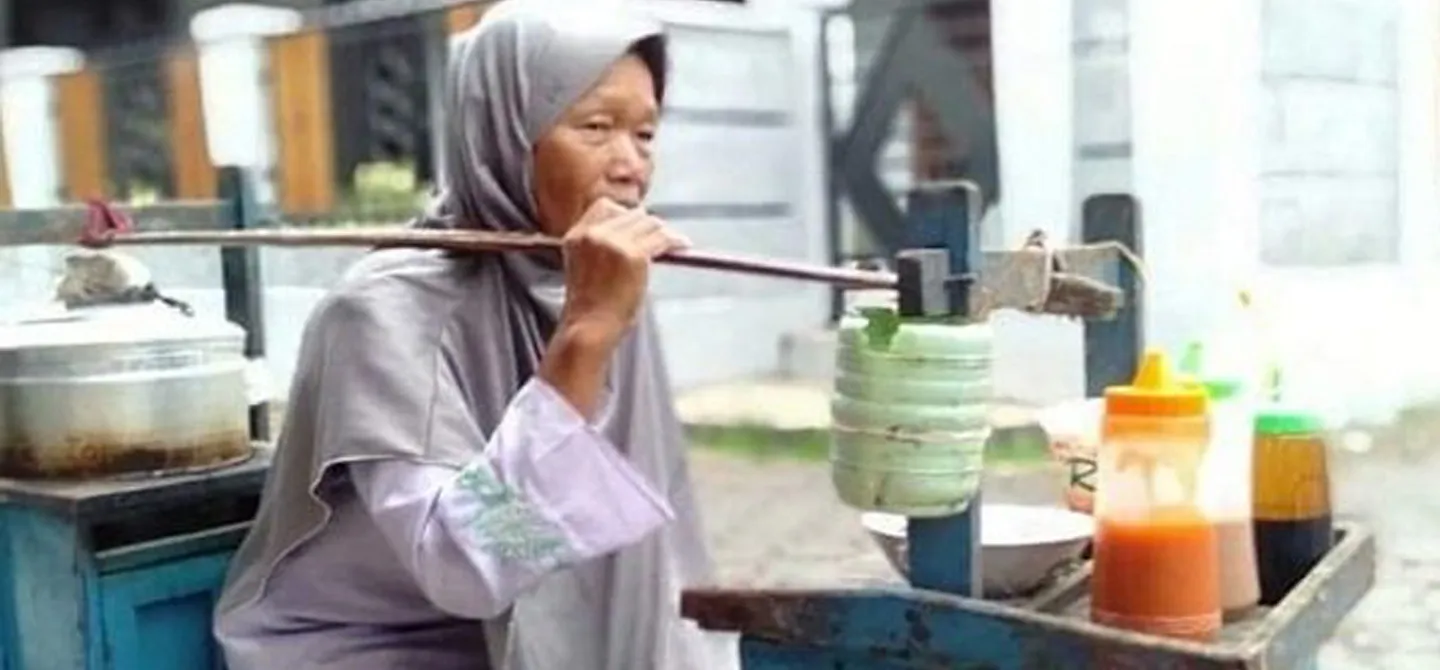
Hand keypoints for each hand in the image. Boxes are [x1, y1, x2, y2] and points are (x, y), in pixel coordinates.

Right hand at [538, 198, 687, 418]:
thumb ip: (603, 246)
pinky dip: (676, 240)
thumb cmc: (591, 307)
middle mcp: (594, 233)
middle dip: (648, 225)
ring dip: (663, 232)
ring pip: (650, 222)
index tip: (639, 227)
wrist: (589, 329)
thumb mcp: (586, 267)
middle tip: (662, 238)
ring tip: (673, 242)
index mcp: (576, 235)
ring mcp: (614, 243)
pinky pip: (662, 238)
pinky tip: (684, 246)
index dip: (625, 216)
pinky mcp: (635, 255)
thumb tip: (641, 232)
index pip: (605, 206)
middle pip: (632, 213)